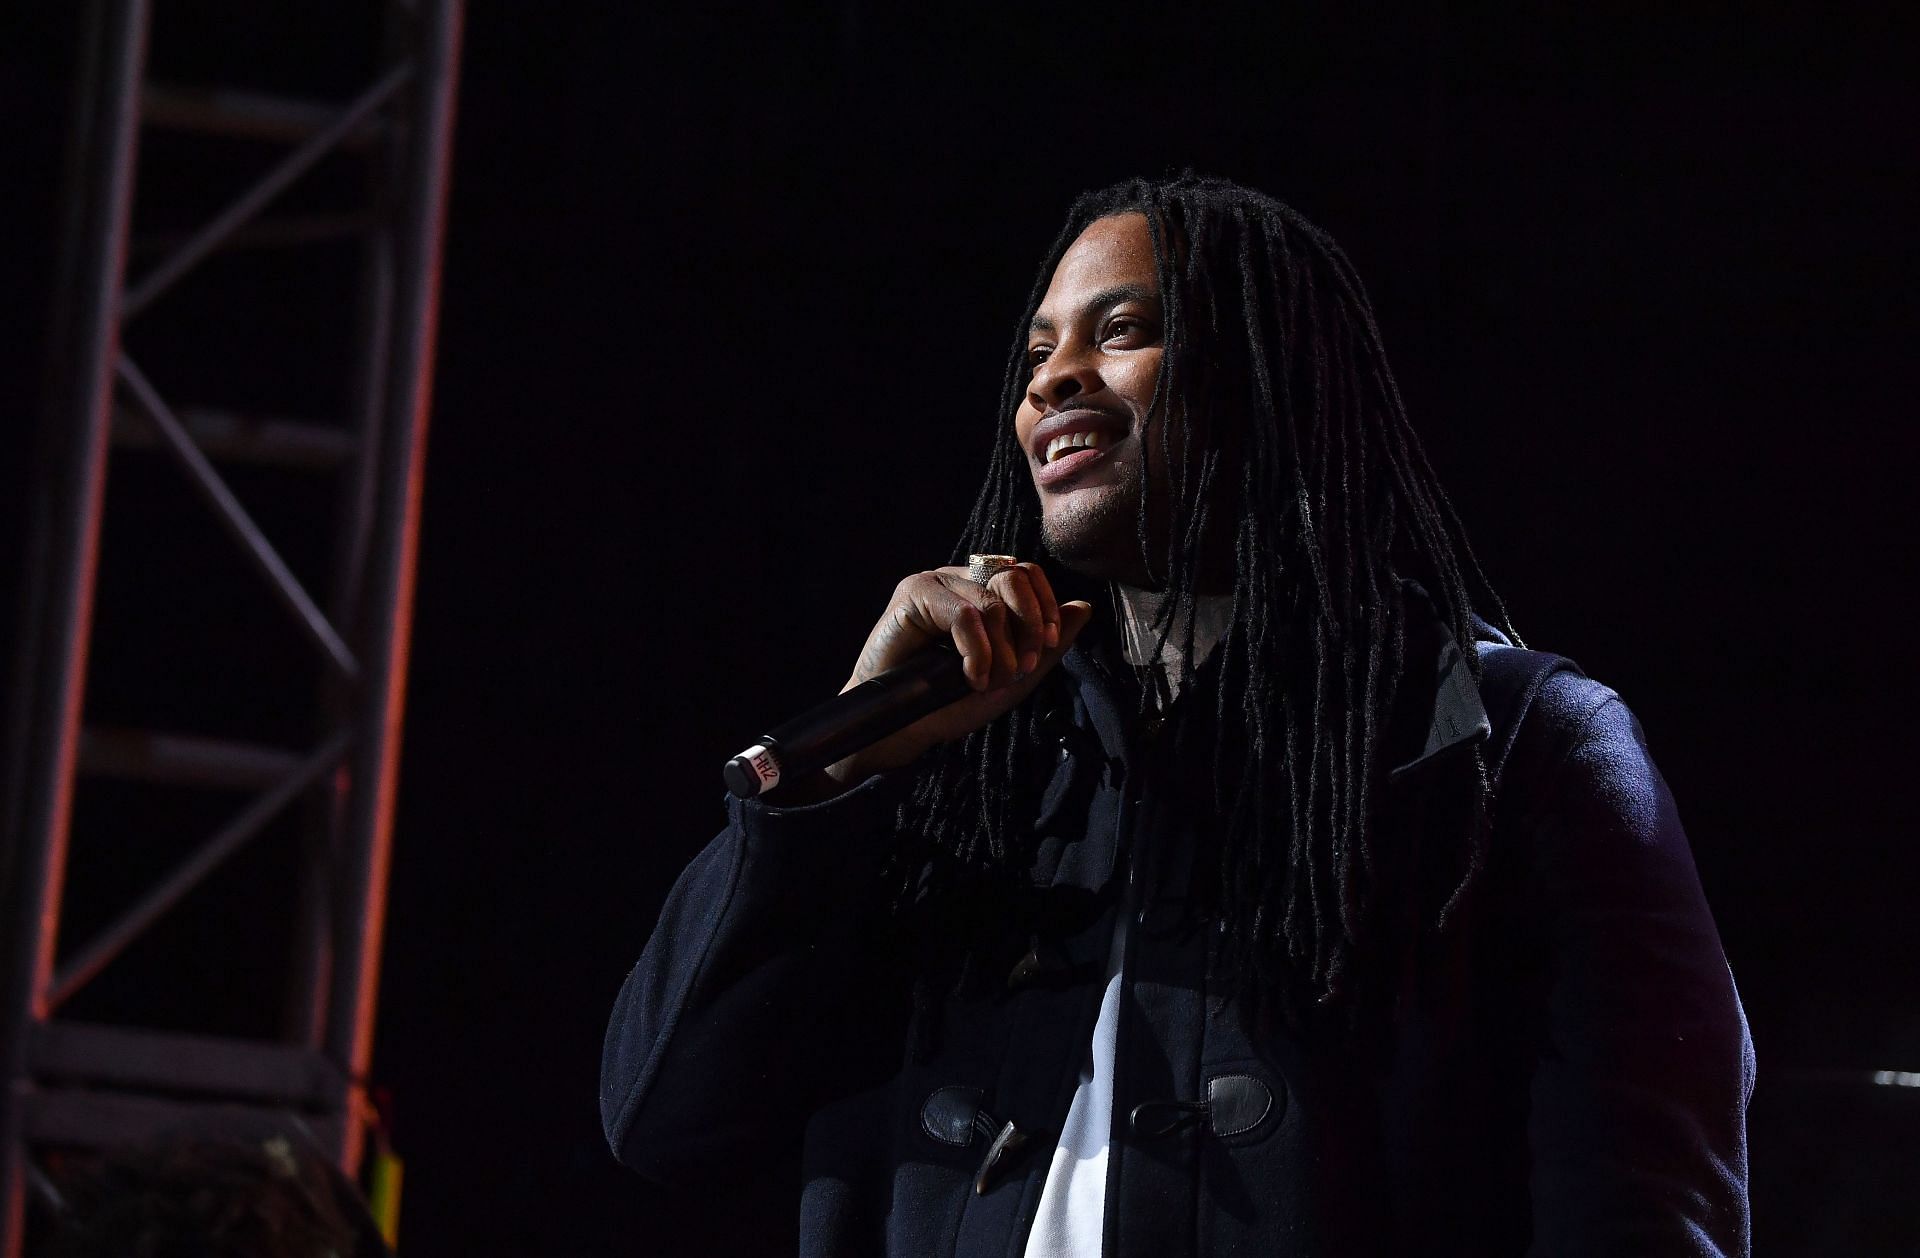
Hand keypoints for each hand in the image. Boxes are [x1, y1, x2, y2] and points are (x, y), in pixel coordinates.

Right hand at [819, 562, 1093, 789]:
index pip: (1028, 575)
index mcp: (985, 592)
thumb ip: (1048, 644)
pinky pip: (965, 615)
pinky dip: (977, 652)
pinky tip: (970, 677)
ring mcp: (936, 583)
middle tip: (1021, 668)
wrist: (902, 727)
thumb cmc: (951, 703)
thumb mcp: (1014, 677)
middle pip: (1015, 577)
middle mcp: (962, 581)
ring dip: (1001, 650)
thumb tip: (1083, 607)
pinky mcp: (913, 595)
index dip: (1045, 608)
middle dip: (1029, 626)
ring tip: (988, 681)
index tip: (1044, 647)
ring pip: (991, 599)